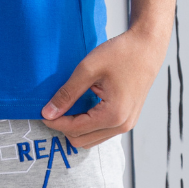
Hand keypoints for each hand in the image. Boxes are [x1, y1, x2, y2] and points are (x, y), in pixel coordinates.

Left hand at [40, 24, 170, 148]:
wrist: (147, 46)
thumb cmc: (121, 53)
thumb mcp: (88, 69)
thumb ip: (67, 93)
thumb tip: (48, 113)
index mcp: (113, 115)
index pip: (75, 129)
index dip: (54, 122)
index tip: (41, 112)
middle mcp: (122, 125)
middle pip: (81, 140)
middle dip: (63, 127)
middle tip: (52, 109)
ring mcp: (127, 124)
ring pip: (91, 139)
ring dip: (75, 127)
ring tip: (65, 107)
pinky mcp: (127, 119)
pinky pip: (101, 132)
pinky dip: (87, 125)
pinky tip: (80, 107)